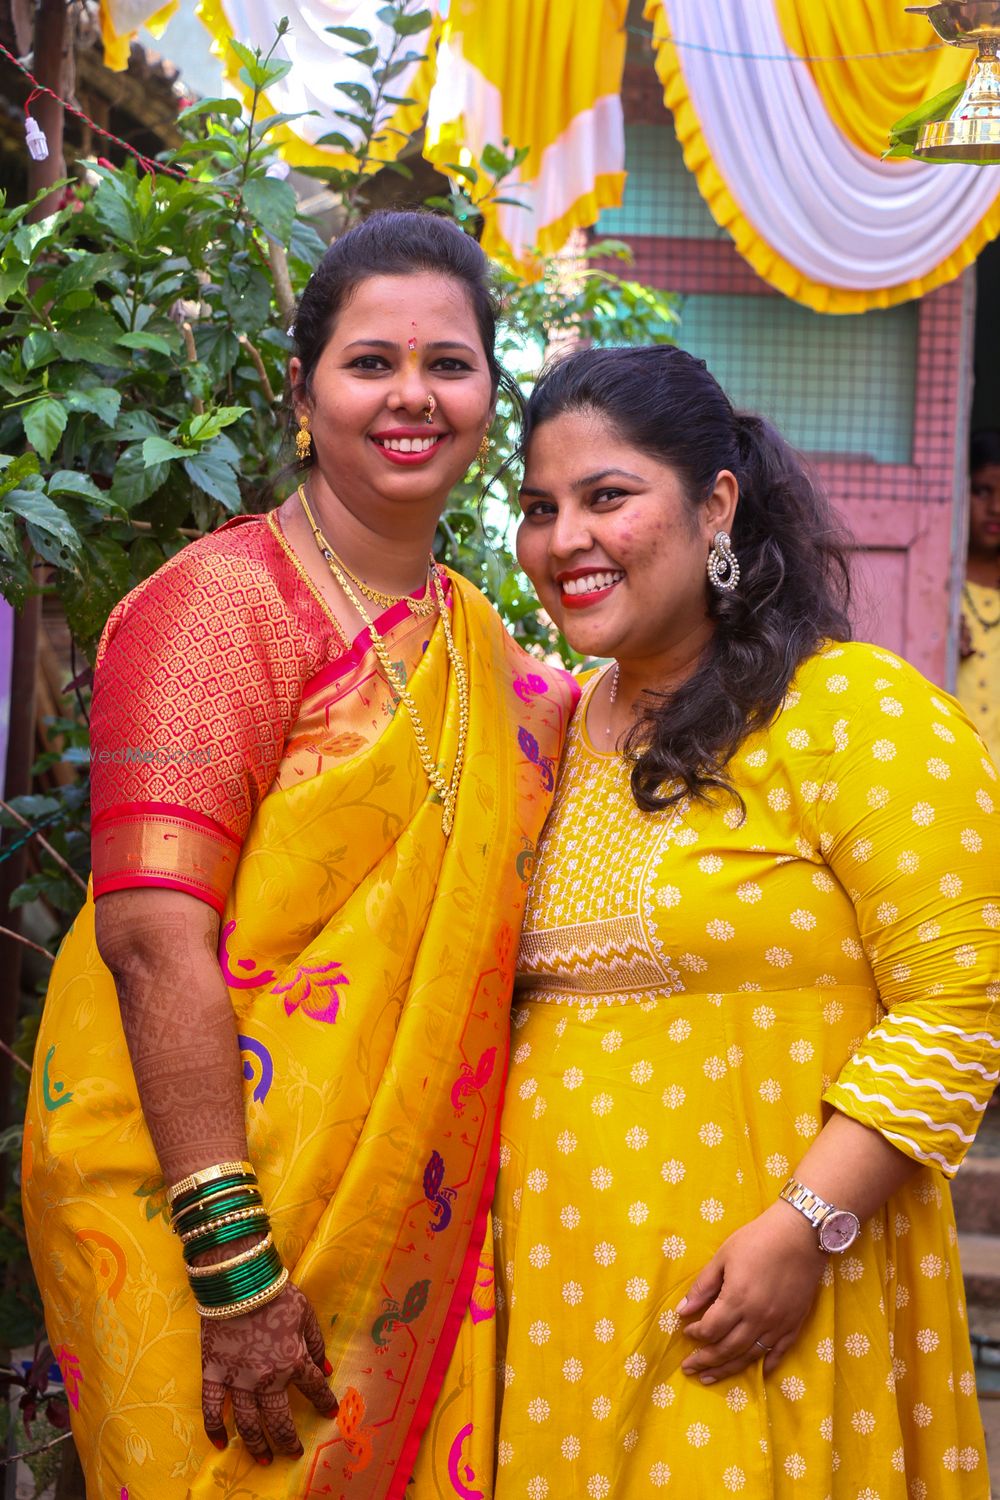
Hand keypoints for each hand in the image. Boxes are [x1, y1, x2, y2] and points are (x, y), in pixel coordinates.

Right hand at [201, 1278, 338, 1463]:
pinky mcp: (214, 1373)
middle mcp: (267, 1378)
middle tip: (293, 1452)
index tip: (329, 1412)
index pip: (314, 1390)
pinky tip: (221, 1445)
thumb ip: (316, 1344)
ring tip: (265, 1459)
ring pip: (248, 1424)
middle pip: (279, 1420)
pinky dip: (214, 1429)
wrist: (238, 1281)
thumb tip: (327, 1369)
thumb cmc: (276, 1294)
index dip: (324, 1402)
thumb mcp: (306, 1314)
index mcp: (293, 1361)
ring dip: (257, 1445)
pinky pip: (212, 1408)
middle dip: (288, 1440)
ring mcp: (238, 1379)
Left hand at [678, 1202, 826, 1381]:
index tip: (687, 1332)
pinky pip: (779, 1352)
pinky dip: (767, 1365)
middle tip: (690, 1368)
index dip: (695, 1334)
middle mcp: (757, 1318)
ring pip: (749, 1356)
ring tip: (710, 1377)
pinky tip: (757, 1373)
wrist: (800, 1234)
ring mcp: (778, 1324)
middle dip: (705, 1361)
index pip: (710, 1330)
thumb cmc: (757, 1239)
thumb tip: (682, 1311)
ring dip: (728, 1369)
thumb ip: (703, 1286)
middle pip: (727, 1349)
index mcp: (737, 1300)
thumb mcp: (723, 1256)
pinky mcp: (795, 1324)